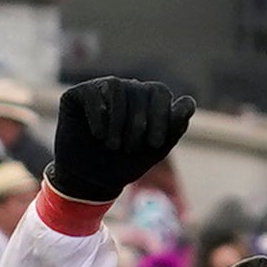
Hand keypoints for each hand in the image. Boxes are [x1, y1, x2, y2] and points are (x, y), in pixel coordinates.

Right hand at [52, 77, 197, 205]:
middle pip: (140, 91)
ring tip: (113, 145)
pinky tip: (98, 136)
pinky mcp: (78, 93)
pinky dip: (99, 117)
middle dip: (138, 125)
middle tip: (129, 149)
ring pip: (117, 87)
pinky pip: (94, 93)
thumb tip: (189, 103)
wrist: (90, 179)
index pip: (160, 92)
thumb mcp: (155, 149)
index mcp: (147, 100)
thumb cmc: (125, 163)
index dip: (161, 116)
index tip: (155, 143)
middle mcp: (126, 89)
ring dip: (118, 121)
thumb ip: (173, 127)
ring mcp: (102, 89)